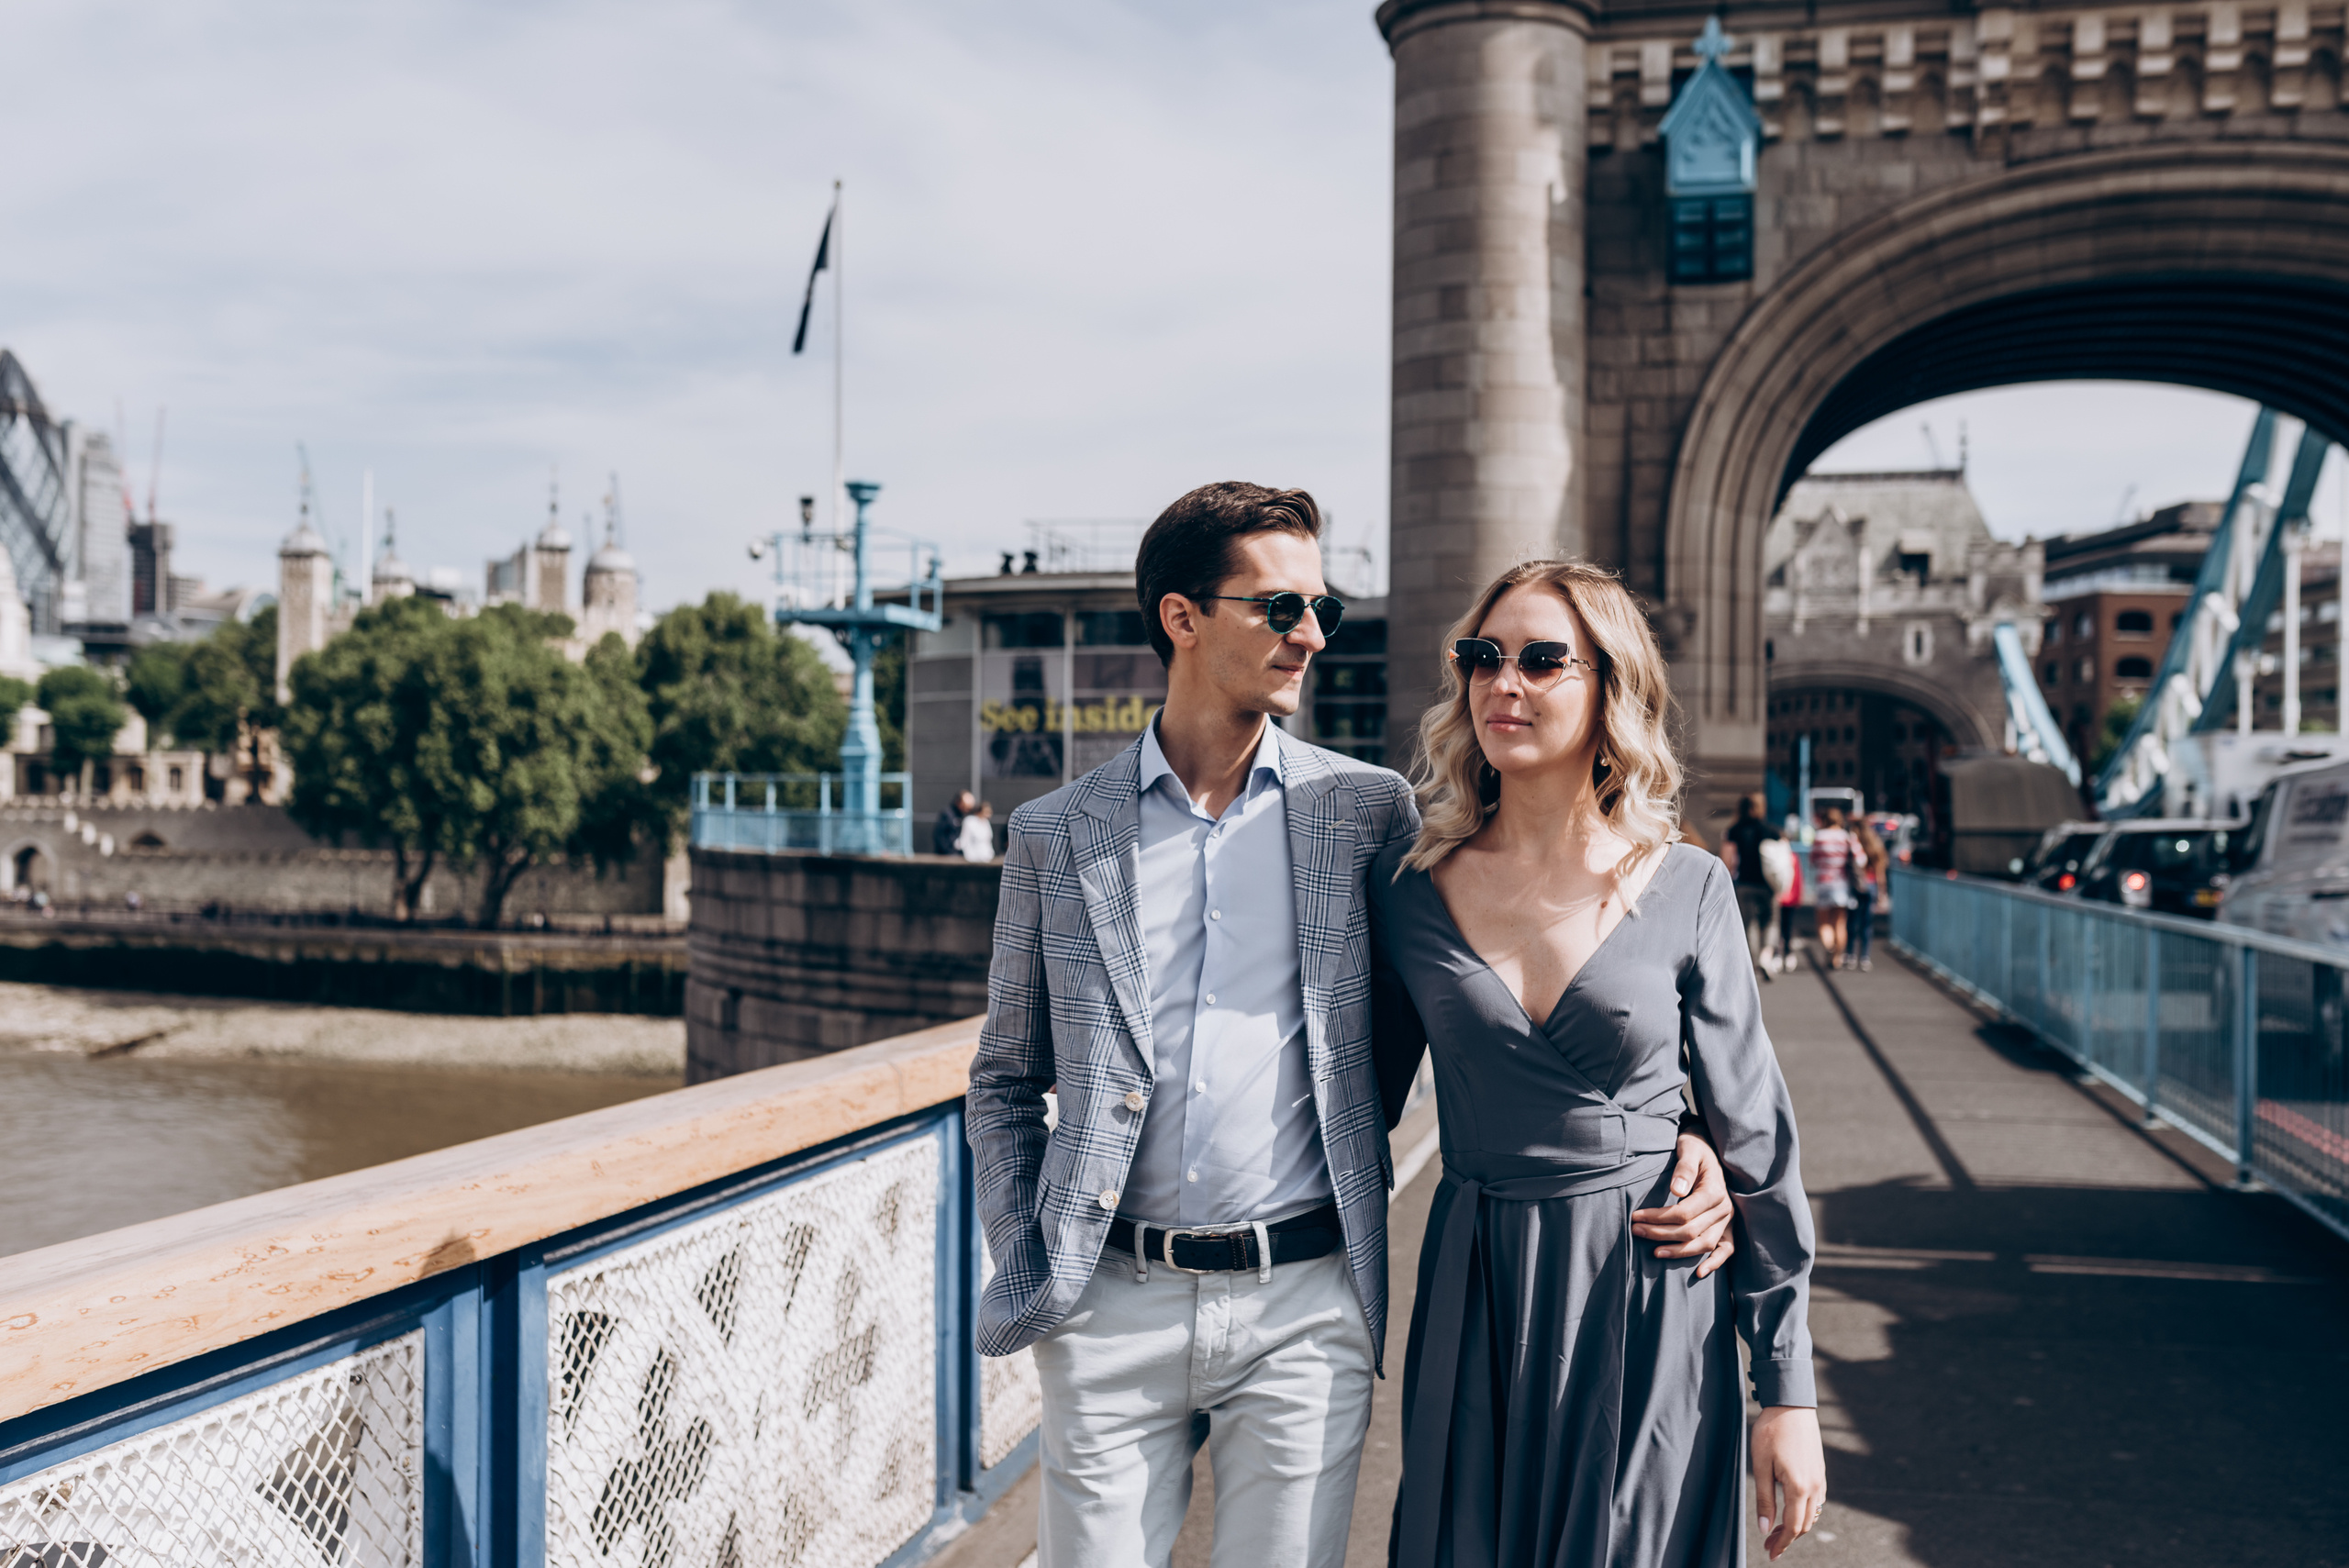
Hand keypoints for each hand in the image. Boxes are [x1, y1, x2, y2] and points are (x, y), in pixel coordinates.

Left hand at [1629, 1132, 1734, 1277]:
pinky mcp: (1727, 1227)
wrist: (1708, 1150)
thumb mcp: (1688, 1148)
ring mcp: (1727, 1220)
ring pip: (1704, 1244)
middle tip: (1636, 1231)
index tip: (1635, 1217)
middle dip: (1660, 1234)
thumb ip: (1684, 1168)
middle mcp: (1724, 1209)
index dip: (1658, 1218)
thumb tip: (1677, 1189)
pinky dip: (1714, 1262)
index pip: (1683, 1213)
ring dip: (1679, 1251)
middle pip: (1690, 1230)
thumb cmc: (1695, 1148)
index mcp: (1714, 1191)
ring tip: (1655, 1251)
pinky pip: (1726, 1250)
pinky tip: (1698, 1272)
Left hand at [1752, 1406, 1825, 1558]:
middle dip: (1787, 1538)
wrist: (1791, 1404)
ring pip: (1812, 1514)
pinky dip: (1804, 1511)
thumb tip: (1766, 1528)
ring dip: (1796, 1525)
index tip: (1770, 1554)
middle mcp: (1815, 1486)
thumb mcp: (1761, 1465)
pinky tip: (1790, 1509)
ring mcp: (1820, 1478)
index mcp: (1799, 1487)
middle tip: (1769, 1545)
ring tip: (1776, 1530)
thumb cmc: (1771, 1431)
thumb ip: (1764, 1499)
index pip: (1793, 1526)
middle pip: (1804, 1524)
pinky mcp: (1820, 1471)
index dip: (1781, 1543)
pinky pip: (1816, 1500)